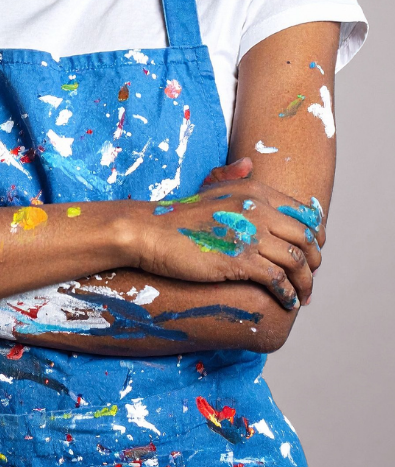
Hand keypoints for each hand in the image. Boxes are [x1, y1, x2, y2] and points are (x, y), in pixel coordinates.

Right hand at [127, 172, 322, 309]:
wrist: (151, 232)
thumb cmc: (180, 216)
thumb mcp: (209, 188)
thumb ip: (232, 176)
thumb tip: (249, 163)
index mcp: (255, 190)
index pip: (304, 213)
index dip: (316, 236)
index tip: (313, 253)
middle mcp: (258, 208)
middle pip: (306, 238)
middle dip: (314, 262)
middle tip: (309, 280)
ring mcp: (251, 234)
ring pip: (297, 261)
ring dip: (305, 283)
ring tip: (302, 297)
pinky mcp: (241, 260)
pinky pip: (278, 280)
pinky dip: (288, 294)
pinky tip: (287, 303)